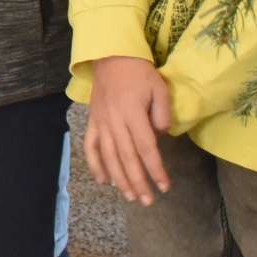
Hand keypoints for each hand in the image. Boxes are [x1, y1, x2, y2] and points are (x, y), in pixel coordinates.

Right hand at [84, 55, 174, 204]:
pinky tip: (104, 181)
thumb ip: (162, 113)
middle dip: (138, 182)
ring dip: (119, 179)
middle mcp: (115, 121)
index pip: (146, 148)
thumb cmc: (139, 71)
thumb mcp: (159, 87)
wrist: (111, 55)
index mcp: (133, 113)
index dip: (156, 170)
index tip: (165, 186)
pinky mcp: (92, 121)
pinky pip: (91, 147)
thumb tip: (160, 136)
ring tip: (130, 196)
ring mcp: (101, 122)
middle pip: (127, 158)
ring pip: (108, 157)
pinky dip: (95, 165)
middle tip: (148, 201)